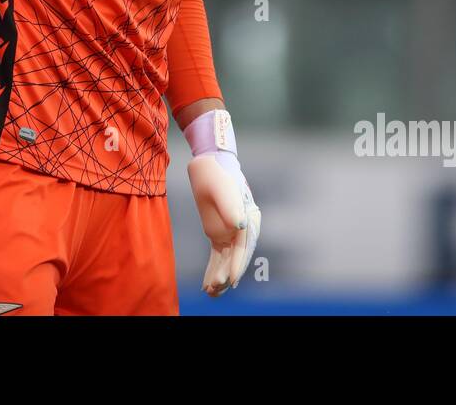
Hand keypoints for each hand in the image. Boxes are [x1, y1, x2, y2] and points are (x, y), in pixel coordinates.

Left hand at [184, 109, 259, 295]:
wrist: (208, 163)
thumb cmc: (216, 173)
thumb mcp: (221, 187)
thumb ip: (230, 206)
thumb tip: (240, 225)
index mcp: (248, 217)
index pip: (243, 245)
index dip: (238, 263)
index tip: (230, 279)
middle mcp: (242, 228)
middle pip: (235, 256)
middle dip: (226, 273)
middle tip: (216, 288)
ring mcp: (231, 232)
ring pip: (226, 259)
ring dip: (219, 276)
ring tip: (210, 292)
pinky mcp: (218, 233)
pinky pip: (217, 256)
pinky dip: (213, 269)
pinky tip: (208, 284)